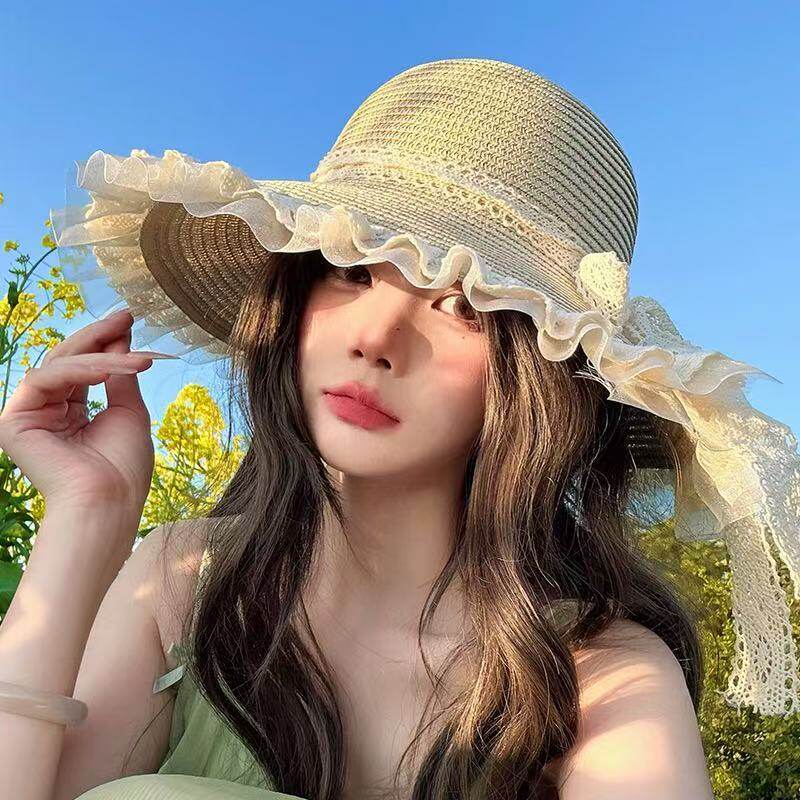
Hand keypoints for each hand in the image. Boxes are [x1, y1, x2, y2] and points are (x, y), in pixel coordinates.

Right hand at [0, 309, 162, 511]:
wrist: (109, 501)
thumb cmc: (123, 468)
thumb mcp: (129, 412)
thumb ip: (120, 376)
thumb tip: (122, 339)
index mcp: (71, 413)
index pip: (85, 368)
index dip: (106, 342)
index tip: (128, 320)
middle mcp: (47, 411)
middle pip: (69, 360)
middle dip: (100, 336)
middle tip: (126, 316)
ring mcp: (29, 415)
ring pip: (61, 365)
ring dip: (102, 355)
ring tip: (137, 357)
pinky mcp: (15, 420)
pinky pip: (48, 379)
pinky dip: (82, 370)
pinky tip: (113, 368)